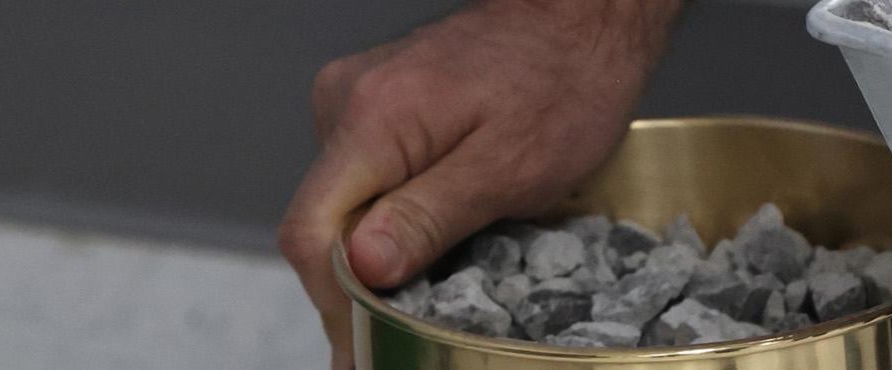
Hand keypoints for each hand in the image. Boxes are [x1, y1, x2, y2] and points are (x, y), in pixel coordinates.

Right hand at [276, 1, 681, 367]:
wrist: (581, 19)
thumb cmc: (564, 80)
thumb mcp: (511, 167)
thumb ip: (429, 215)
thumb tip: (362, 266)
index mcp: (373, 117)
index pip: (310, 231)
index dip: (336, 301)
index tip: (367, 343)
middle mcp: (347, 102)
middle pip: (321, 225)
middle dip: (362, 282)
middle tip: (414, 322)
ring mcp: (355, 100)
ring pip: (343, 207)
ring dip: (380, 250)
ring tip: (442, 267)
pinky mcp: (373, 106)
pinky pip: (364, 180)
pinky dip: (392, 216)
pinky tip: (439, 225)